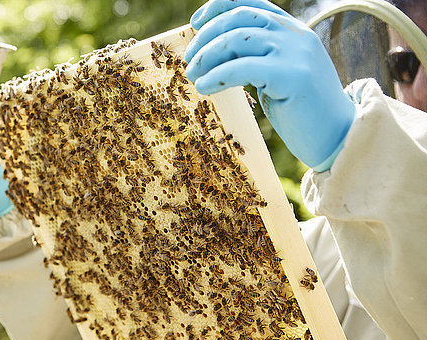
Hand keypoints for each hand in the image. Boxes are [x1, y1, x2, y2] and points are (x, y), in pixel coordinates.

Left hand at [184, 0, 356, 170]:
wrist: (338, 138)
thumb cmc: (302, 112)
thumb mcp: (278, 75)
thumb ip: (258, 58)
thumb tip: (217, 53)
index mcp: (293, 30)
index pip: (252, 3)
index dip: (219, 7)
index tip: (195, 21)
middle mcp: (295, 35)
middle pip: (239, 17)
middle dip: (206, 35)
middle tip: (189, 59)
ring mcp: (295, 52)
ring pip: (237, 38)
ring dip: (207, 56)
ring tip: (192, 75)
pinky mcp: (291, 75)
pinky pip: (242, 67)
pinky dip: (216, 76)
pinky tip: (203, 87)